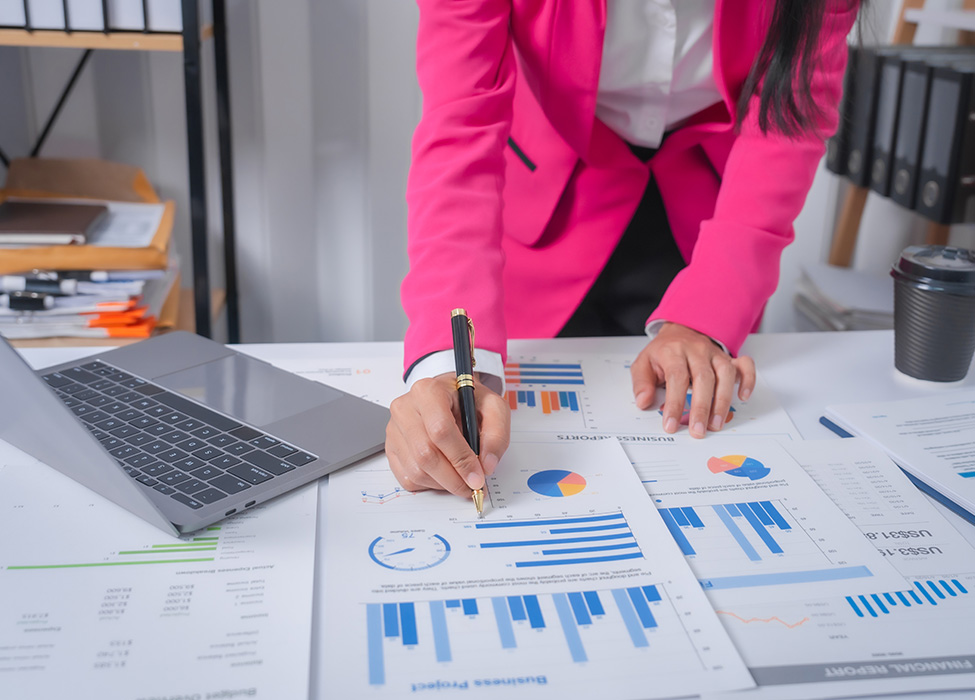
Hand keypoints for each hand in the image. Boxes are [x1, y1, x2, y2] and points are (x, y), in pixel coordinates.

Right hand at [385, 373, 510, 496]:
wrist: (448, 396)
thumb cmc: (468, 401)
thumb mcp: (493, 407)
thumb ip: (496, 435)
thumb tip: (487, 466)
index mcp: (428, 392)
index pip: (440, 430)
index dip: (461, 458)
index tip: (477, 477)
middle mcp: (405, 408)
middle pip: (426, 454)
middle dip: (453, 478)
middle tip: (472, 487)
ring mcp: (394, 429)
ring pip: (416, 470)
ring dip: (443, 484)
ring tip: (461, 479)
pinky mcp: (391, 447)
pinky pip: (407, 477)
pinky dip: (429, 484)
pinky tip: (444, 474)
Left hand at [630, 322, 755, 438]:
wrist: (680, 332)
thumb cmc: (663, 353)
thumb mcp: (643, 364)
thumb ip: (642, 383)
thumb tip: (644, 402)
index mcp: (673, 352)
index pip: (677, 377)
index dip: (675, 403)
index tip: (671, 424)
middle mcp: (697, 351)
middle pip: (703, 378)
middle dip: (701, 407)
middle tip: (698, 430)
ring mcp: (715, 354)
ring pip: (725, 374)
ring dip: (723, 401)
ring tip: (716, 424)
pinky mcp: (729, 358)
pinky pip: (745, 365)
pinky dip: (748, 380)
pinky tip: (743, 396)